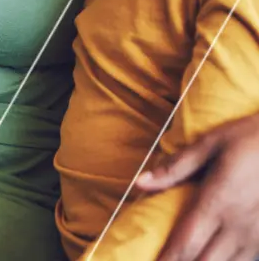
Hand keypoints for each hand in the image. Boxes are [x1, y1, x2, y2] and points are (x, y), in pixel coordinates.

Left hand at [136, 113, 258, 260]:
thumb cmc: (248, 139)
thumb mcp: (211, 144)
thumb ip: (176, 167)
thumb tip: (141, 182)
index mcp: (218, 200)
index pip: (186, 241)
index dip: (167, 258)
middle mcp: (237, 225)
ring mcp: (256, 236)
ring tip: (186, 259)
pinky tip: (215, 257)